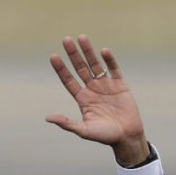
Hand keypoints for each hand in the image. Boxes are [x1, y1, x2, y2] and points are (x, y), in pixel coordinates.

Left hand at [46, 34, 149, 166]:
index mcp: (83, 99)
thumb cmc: (104, 136)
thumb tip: (48, 118)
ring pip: (95, 65)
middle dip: (73, 54)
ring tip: (82, 37)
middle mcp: (92, 89)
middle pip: (80, 68)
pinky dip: (109, 60)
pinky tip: (103, 51)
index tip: (53, 56)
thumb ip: (67, 123)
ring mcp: (106, 86)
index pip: (69, 80)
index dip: (61, 69)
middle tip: (66, 40)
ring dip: (88, 52)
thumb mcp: (84, 130)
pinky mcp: (120, 85)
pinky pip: (114, 69)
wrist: (127, 137)